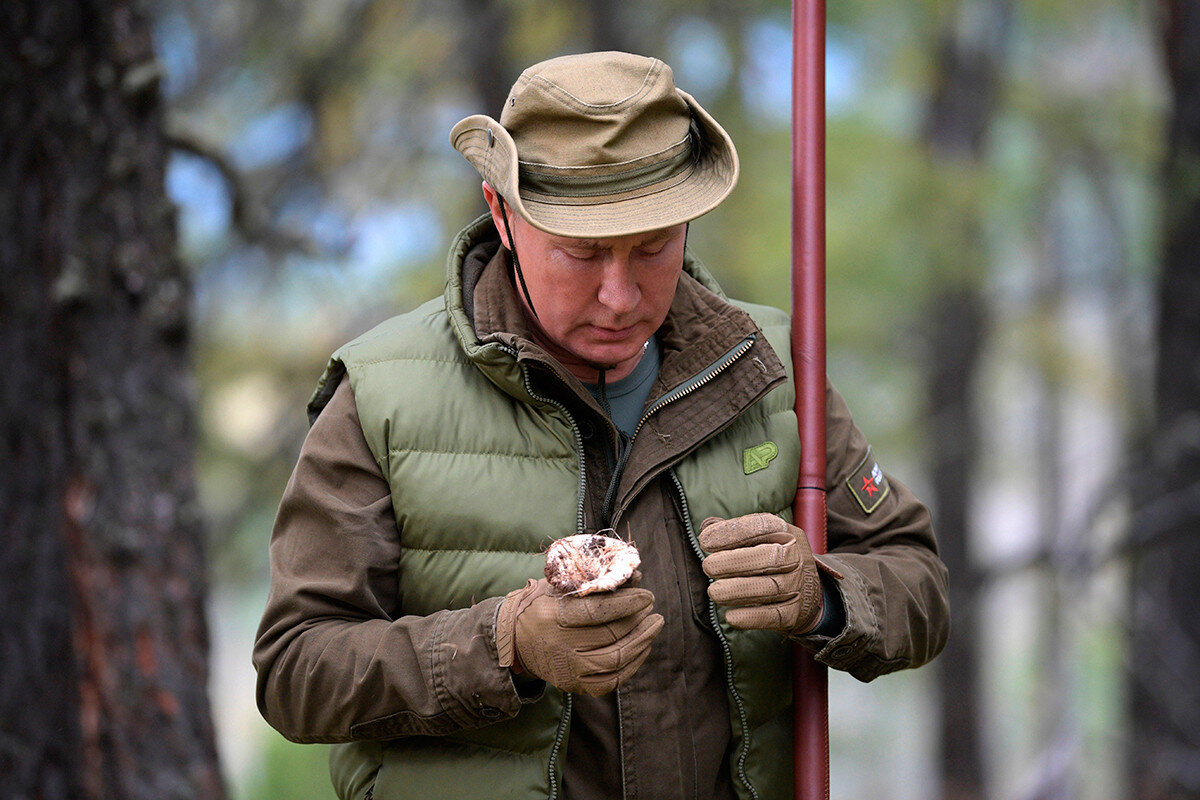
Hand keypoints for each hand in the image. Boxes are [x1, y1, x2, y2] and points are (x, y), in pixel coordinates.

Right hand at [495, 578, 663, 695]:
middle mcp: (559, 645)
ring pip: (616, 660)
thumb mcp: (559, 586)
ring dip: (641, 642)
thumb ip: (594, 581)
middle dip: (638, 621)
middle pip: (611, 635)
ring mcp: (567, 669)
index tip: (647, 595)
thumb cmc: (542, 605)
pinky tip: (642, 648)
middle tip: (651, 609)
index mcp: (553, 615)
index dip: (628, 603)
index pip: (598, 611)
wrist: (515, 641)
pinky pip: (611, 681)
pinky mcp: (573, 685)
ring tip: (653, 625)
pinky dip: (632, 665)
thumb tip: (635, 577)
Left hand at [698, 513, 822, 633]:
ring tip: (714, 592)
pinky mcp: (795, 612)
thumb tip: (707, 527)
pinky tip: (730, 617)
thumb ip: (731, 531)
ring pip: (771, 588)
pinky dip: (752, 617)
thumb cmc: (768, 557)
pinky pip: (775, 616)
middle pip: (769, 558)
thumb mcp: (756, 538)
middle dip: (734, 562)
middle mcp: (795, 556)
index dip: (733, 532)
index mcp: (784, 532)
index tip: (705, 541)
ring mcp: (798, 585)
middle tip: (708, 567)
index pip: (763, 526)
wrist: (805, 591)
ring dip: (738, 590)